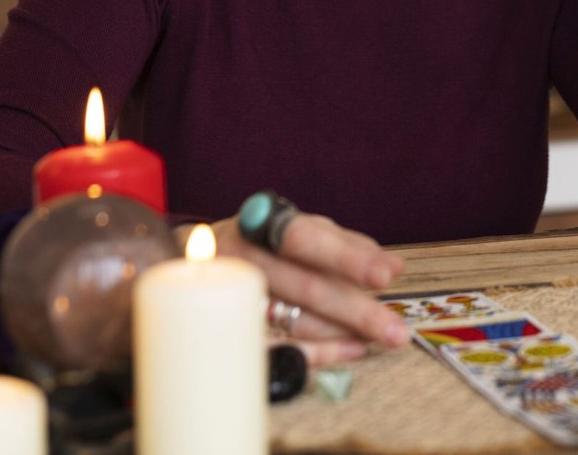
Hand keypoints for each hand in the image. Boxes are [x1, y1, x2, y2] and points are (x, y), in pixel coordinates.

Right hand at [193, 215, 409, 366]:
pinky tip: (347, 350)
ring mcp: (227, 294)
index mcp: (260, 224)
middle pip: (304, 285)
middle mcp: (240, 256)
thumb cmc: (257, 246)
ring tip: (378, 338)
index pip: (305, 238)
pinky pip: (271, 348)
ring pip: (290, 319)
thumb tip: (393, 266)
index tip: (386, 275)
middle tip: (396, 330)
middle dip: (356, 310)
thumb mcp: (295, 231)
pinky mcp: (222, 329)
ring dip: (340, 332)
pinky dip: (313, 353)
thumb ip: (344, 244)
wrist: (181, 263)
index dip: (347, 257)